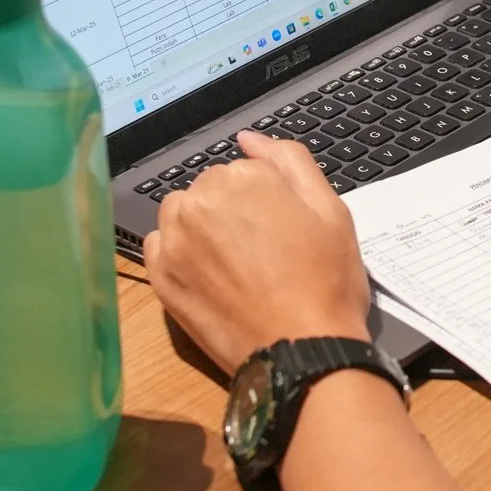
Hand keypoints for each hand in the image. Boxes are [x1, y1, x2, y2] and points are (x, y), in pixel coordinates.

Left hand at [143, 132, 375, 371]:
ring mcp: (174, 240)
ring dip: (201, 228)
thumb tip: (249, 139)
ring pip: (181, 214)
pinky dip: (180, 254)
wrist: (302, 352)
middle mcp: (199, 200)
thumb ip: (290, 161)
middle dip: (231, 212)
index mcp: (242, 178)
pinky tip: (210, 277)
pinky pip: (160, 246)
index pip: (244, 172)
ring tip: (234, 265)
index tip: (281, 230)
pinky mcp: (161, 276)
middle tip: (264, 252)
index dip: (266, 201)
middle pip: (210, 190)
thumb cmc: (325, 282)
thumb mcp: (330, 209)